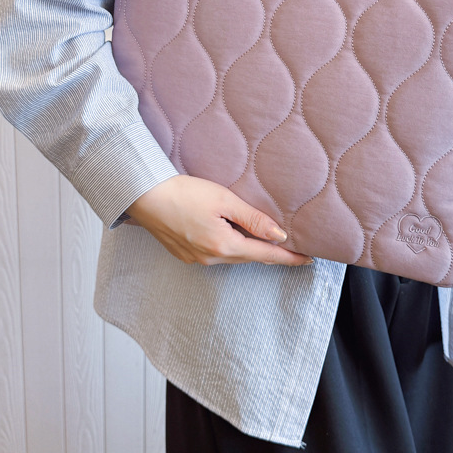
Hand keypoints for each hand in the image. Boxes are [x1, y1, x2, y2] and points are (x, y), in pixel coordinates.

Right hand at [123, 175, 313, 267]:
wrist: (144, 195)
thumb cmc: (184, 192)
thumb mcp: (224, 200)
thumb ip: (253, 219)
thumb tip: (279, 235)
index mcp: (224, 246)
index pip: (266, 255)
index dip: (289, 257)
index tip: (308, 260)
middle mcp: (211, 259)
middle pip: (249, 257)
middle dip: (270, 253)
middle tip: (291, 248)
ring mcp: (196, 259)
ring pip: (232, 257)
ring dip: (249, 249)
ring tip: (264, 240)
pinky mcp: (184, 254)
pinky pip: (216, 254)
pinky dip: (229, 247)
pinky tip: (231, 235)